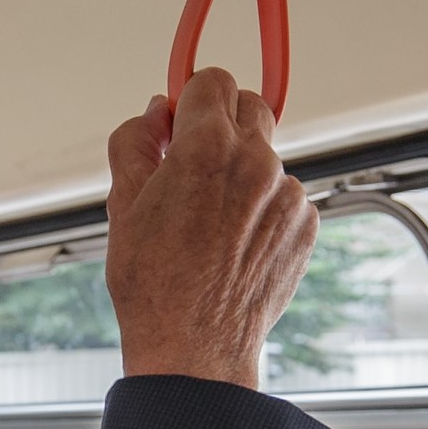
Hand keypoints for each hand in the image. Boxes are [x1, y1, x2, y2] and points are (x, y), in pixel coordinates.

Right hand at [104, 67, 315, 388]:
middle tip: (193, 164)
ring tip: (210, 224)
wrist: (194, 348)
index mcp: (206, 147)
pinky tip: (233, 246)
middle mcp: (256, 161)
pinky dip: (262, 210)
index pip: (211, 80)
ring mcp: (287, 194)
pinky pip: (284, 197)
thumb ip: (135, 143)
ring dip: (241, 172)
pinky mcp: (306, 224)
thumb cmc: (154, 286)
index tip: (179, 122)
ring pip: (265, 156)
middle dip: (221, 124)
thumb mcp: (122, 206)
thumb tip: (154, 114)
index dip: (190, 99)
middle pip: (249, 105)